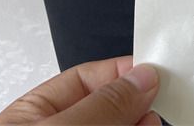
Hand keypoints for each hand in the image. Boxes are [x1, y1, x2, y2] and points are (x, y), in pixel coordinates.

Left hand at [0, 54, 161, 125]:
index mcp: (32, 115)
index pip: (85, 79)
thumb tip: (142, 77)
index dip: (121, 72)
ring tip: (155, 121)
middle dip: (135, 101)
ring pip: (115, 125)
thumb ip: (102, 105)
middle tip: (161, 99)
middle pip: (104, 106)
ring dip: (139, 120)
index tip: (153, 72)